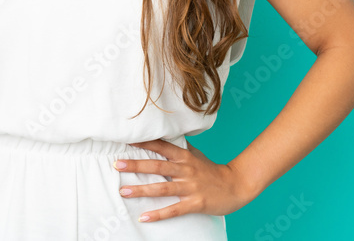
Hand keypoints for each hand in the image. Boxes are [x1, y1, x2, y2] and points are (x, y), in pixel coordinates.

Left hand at [114, 139, 255, 221]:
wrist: (236, 186)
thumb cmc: (212, 170)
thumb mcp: (196, 155)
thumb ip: (179, 148)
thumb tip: (164, 137)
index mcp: (185, 157)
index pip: (161, 147)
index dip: (144, 143)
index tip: (126, 140)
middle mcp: (185, 170)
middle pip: (157, 166)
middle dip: (136, 165)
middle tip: (117, 164)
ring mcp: (190, 187)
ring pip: (162, 188)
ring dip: (141, 190)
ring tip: (123, 191)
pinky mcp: (195, 203)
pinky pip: (173, 210)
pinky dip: (158, 214)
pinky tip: (143, 216)